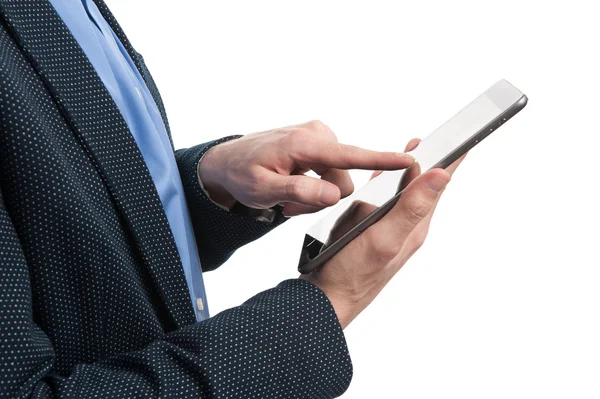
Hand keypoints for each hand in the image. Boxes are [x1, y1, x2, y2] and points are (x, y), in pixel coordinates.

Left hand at [198, 121, 414, 215]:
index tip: (408, 160)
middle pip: (343, 180)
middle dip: (322, 198)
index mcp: (304, 144)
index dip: (380, 161)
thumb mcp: (264, 189)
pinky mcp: (318, 145)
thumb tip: (333, 195)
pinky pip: (330, 173)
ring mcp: (318, 138)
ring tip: (289, 197)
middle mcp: (317, 135)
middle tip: (291, 205)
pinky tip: (294, 189)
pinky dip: (315, 186)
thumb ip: (299, 191)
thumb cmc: (242, 173)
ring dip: (317, 195)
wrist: (229, 161)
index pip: (349, 155)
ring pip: (337, 180)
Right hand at [301, 138, 466, 328]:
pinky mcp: (372, 233)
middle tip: (437, 139)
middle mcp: (406, 226)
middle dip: (431, 161)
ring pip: (404, 195)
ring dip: (410, 173)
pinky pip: (385, 205)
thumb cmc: (353, 274)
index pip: (439, 186)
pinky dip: (387, 187)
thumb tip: (442, 175)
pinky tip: (382, 182)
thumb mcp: (386, 237)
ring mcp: (389, 230)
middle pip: (423, 187)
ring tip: (416, 153)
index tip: (464, 138)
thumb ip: (413, 207)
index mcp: (415, 225)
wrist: (327, 299)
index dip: (451, 161)